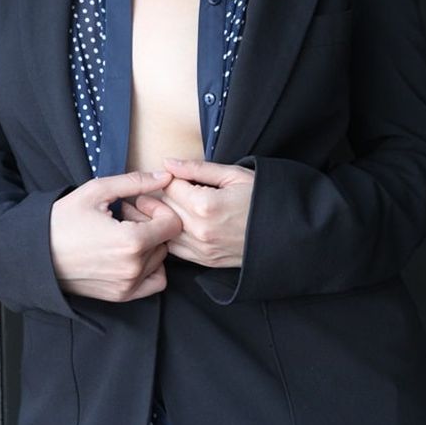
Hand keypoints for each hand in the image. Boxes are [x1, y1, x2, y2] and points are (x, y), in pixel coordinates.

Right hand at [49, 170, 182, 301]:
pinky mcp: (120, 296)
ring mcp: (127, 286)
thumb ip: (136, 182)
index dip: (159, 208)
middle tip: (126, 215)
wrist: (37, 254)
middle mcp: (133, 269)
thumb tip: (166, 177)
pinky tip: (130, 253)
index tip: (138, 203)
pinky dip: (150, 267)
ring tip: (123, 232)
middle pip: (166, 241)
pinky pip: (154, 282)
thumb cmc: (64, 219)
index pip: (172, 224)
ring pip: (160, 260)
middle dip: (152, 224)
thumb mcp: (97, 191)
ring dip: (149, 244)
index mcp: (131, 242)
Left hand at [123, 158, 254, 267]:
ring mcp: (202, 249)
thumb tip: (167, 162)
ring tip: (145, 208)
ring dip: (154, 220)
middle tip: (140, 189)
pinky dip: (167, 238)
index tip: (158, 173)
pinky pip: (175, 250)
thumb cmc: (261, 198)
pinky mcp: (205, 262)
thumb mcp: (233, 174)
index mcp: (206, 204)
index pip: (169, 187)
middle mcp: (200, 230)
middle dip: (151, 197)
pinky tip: (166, 227)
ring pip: (164, 232)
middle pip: (163, 209)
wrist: (285, 234)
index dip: (163, 177)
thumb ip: (197, 169)